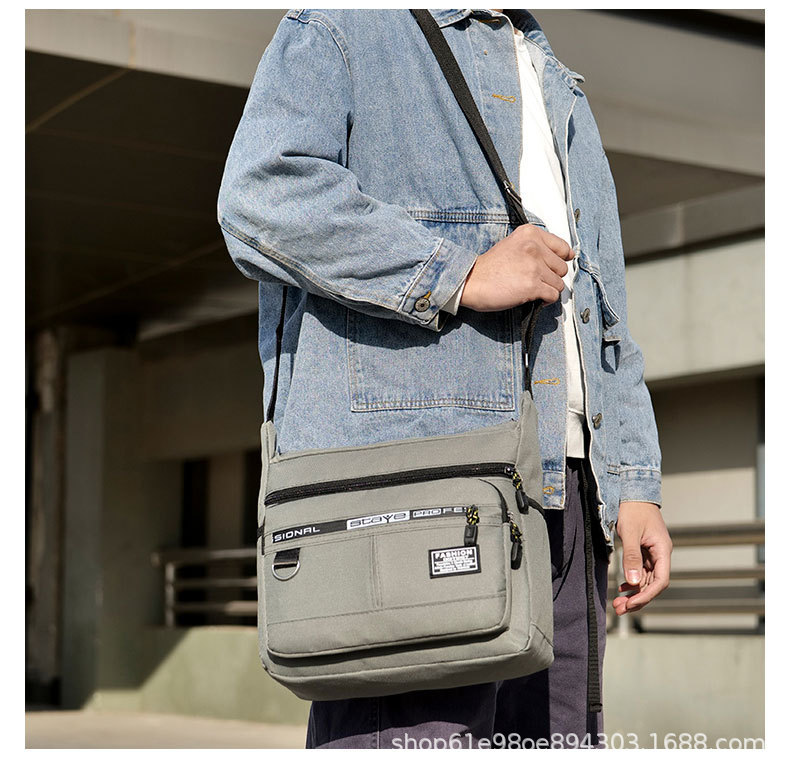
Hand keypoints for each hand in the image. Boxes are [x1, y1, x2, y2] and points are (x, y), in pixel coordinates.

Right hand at [460, 224, 574, 311]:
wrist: (470, 281)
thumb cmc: (489, 267)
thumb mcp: (513, 245)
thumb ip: (535, 247)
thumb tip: (564, 257)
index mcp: (530, 233)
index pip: (563, 248)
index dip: (560, 260)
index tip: (554, 267)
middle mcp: (534, 247)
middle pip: (562, 268)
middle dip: (552, 277)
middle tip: (537, 280)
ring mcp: (534, 266)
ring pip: (559, 283)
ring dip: (548, 290)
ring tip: (534, 290)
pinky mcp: (532, 286)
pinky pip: (553, 296)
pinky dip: (546, 301)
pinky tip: (535, 299)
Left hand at [613, 502, 671, 615]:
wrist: (633, 491)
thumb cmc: (633, 509)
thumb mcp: (630, 533)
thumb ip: (631, 557)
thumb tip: (633, 582)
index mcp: (662, 550)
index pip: (660, 581)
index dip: (646, 595)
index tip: (630, 604)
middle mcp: (660, 554)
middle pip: (653, 584)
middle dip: (638, 598)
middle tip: (620, 609)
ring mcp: (653, 553)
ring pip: (647, 579)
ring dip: (634, 592)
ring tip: (618, 603)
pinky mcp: (644, 551)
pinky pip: (641, 571)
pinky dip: (633, 581)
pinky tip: (623, 588)